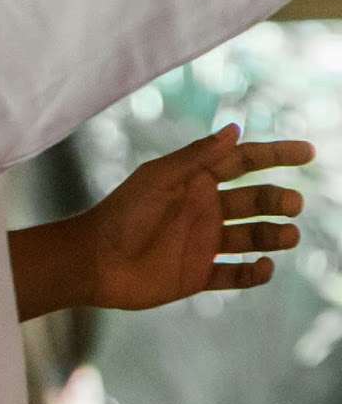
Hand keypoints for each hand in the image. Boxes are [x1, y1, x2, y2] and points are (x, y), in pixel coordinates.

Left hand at [76, 126, 310, 310]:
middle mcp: (203, 209)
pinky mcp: (198, 274)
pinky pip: (235, 274)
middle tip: (292, 204)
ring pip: (252, 236)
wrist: (94, 260)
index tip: (309, 152)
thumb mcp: (159, 178)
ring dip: (273, 235)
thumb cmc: (122, 213)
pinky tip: (265, 267)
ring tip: (288, 235)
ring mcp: (203, 242)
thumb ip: (197, 156)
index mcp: (194, 180)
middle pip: (255, 200)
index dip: (275, 156)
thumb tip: (235, 130)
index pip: (243, 162)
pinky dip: (254, 272)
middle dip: (277, 199)